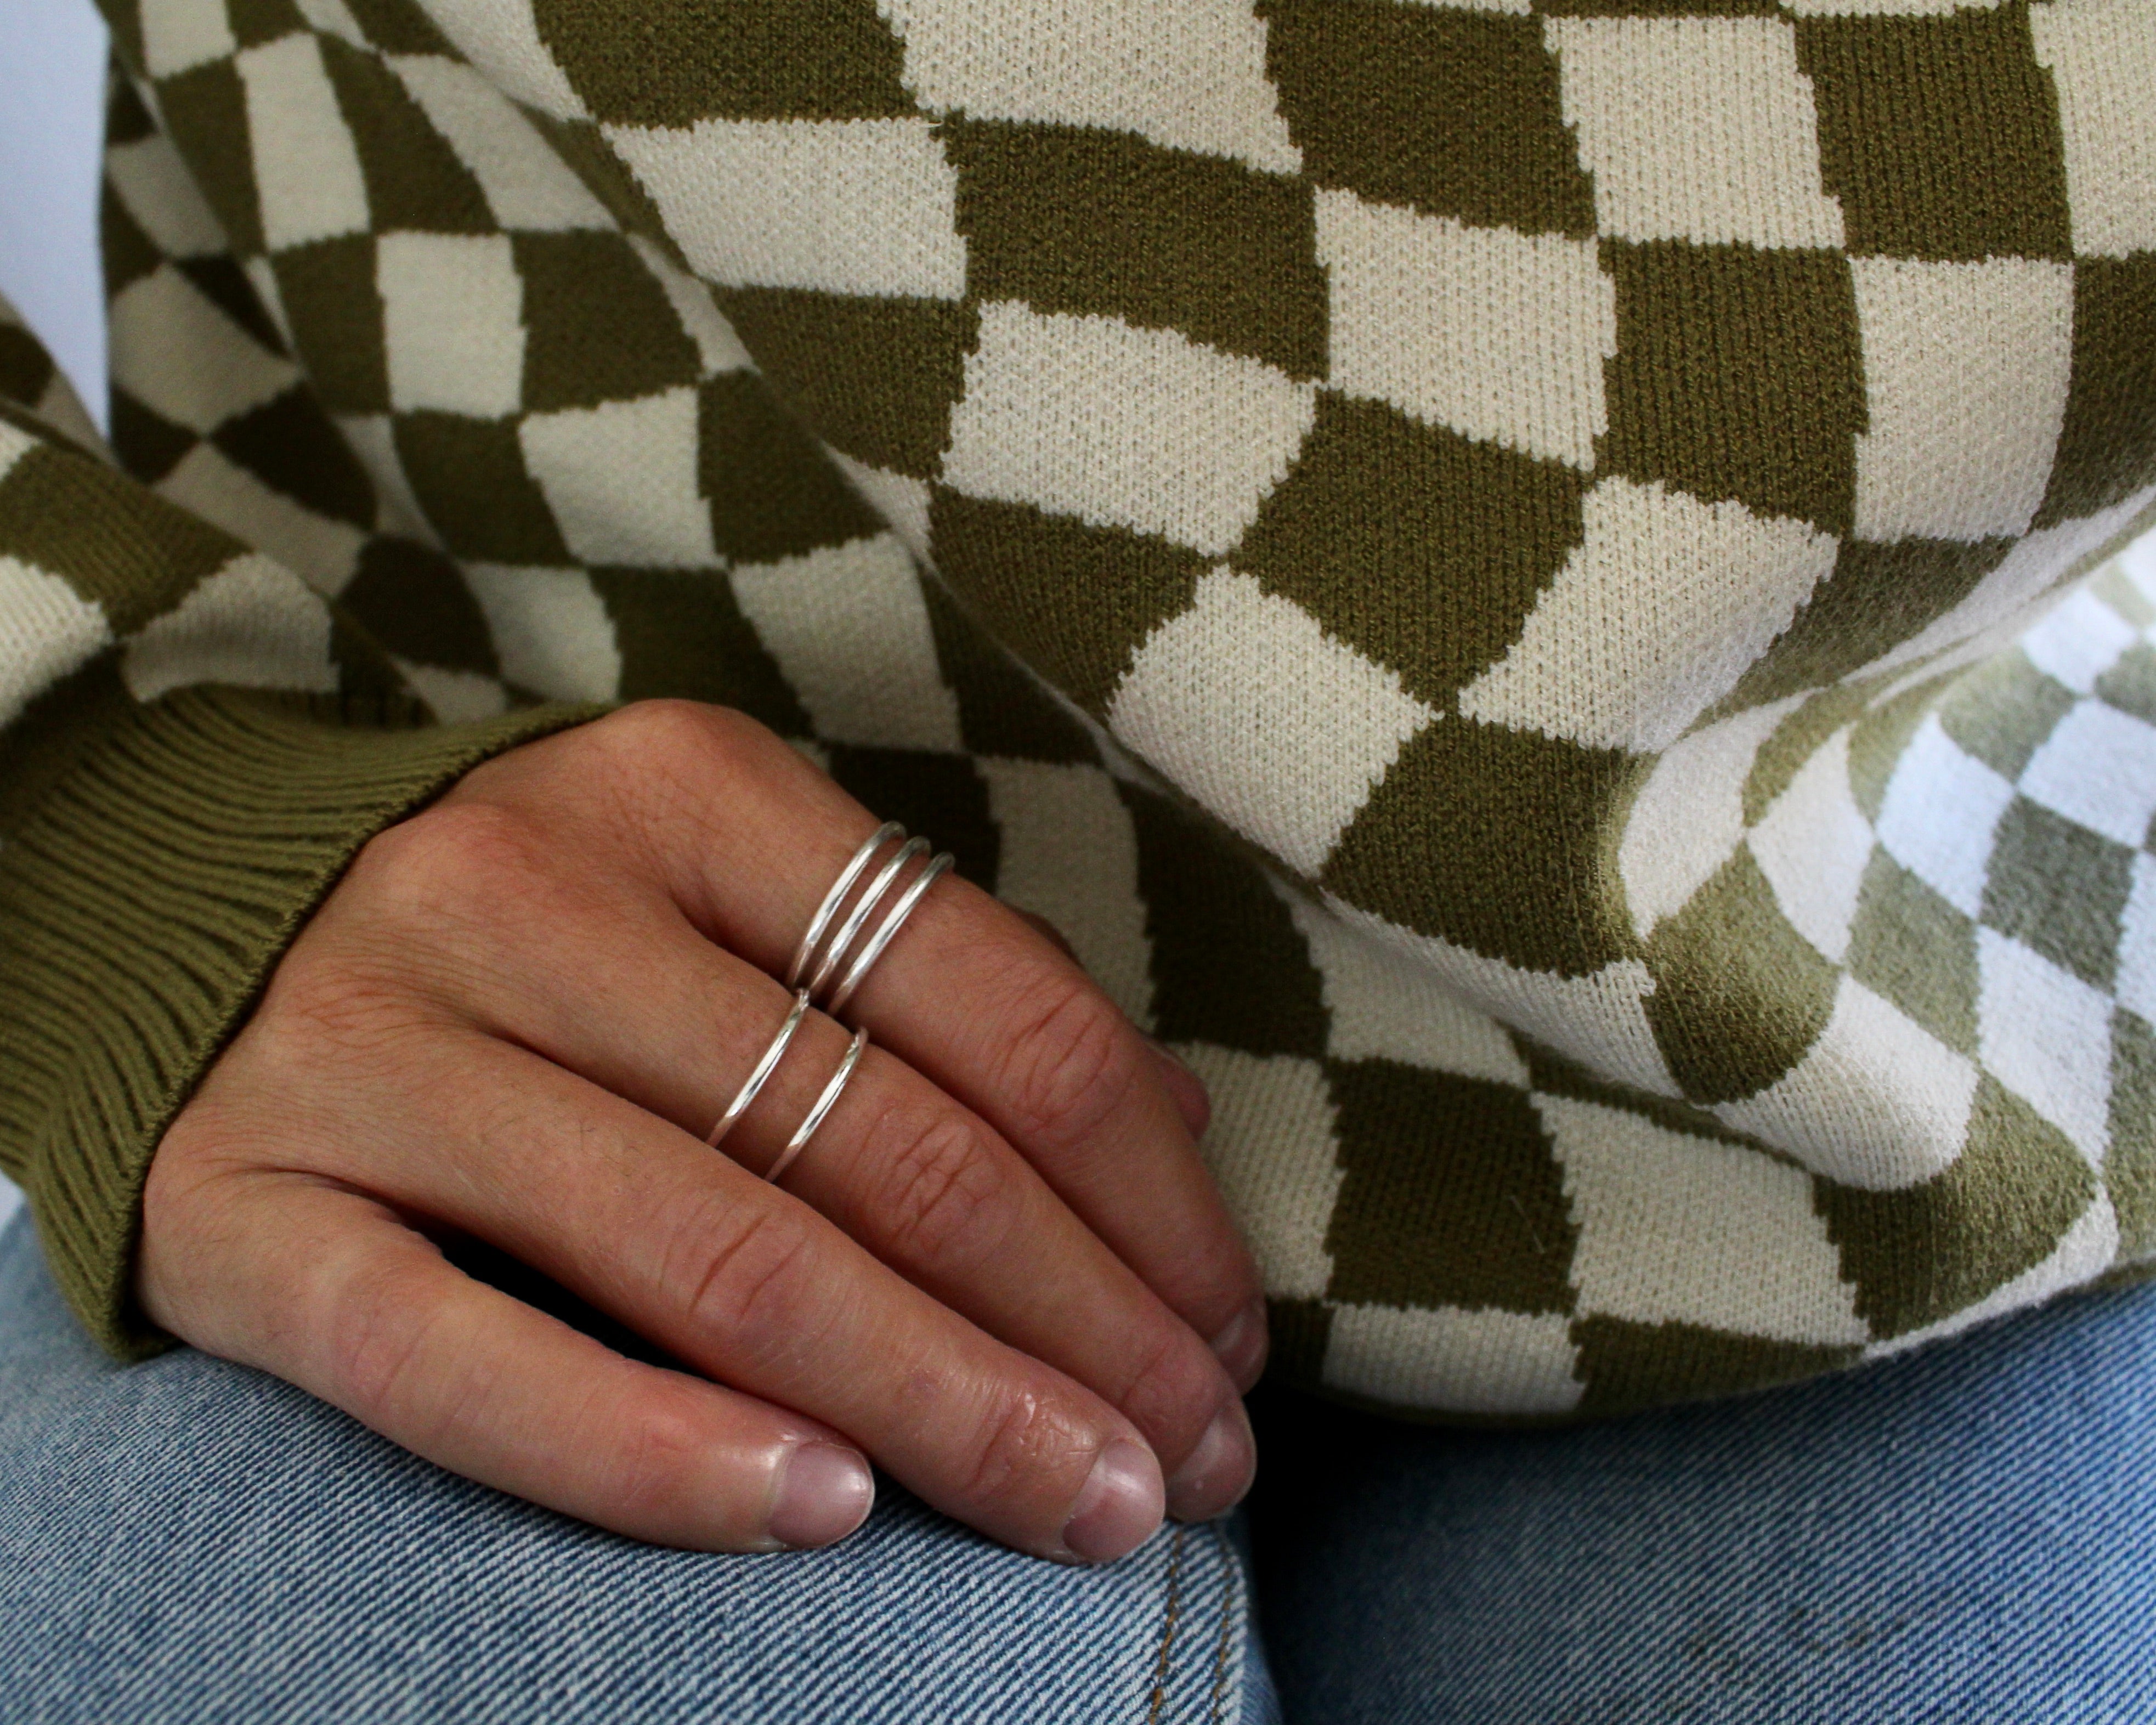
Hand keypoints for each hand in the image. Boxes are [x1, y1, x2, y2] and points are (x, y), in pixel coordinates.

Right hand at [136, 702, 1264, 1559]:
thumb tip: (1178, 1130)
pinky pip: (463, 1365)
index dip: (1145, 1194)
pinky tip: (828, 1517)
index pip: (993, 1008)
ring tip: (1088, 1511)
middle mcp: (522, 895)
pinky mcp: (243, 1213)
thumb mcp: (736, 898)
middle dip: (1080, 1330)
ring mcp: (372, 1051)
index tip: (1228, 1333)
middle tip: (1199, 1461)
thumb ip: (937, 990)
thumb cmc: (540, 935)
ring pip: (717, 1261)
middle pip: (881, 1150)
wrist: (189, 935)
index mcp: (685, 792)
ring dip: (940, 1410)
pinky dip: (655, 1453)